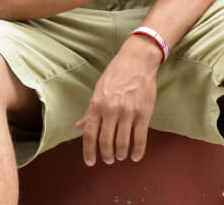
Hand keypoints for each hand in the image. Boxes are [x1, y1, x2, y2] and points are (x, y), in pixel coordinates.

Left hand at [76, 36, 160, 165]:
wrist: (137, 61)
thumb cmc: (115, 74)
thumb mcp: (98, 90)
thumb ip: (90, 111)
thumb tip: (79, 126)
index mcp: (97, 104)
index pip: (89, 134)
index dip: (89, 151)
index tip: (90, 162)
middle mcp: (111, 110)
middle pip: (106, 142)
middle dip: (106, 155)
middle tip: (108, 160)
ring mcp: (128, 112)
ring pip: (122, 143)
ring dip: (121, 154)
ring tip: (120, 156)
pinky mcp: (144, 113)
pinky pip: (140, 138)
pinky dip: (137, 151)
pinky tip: (135, 156)